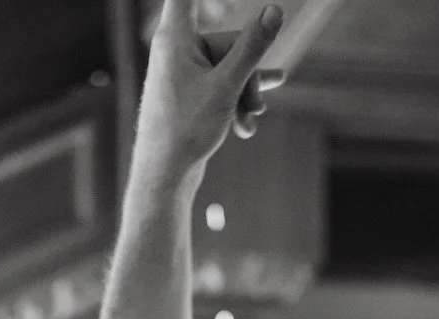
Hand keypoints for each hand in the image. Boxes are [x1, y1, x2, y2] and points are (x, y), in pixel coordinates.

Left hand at [147, 0, 286, 170]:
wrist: (163, 181)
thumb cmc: (186, 133)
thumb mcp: (228, 87)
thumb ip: (253, 47)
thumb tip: (276, 11)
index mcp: (175, 37)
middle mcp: (174, 49)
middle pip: (225, 43)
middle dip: (248, 75)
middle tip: (258, 107)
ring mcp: (180, 72)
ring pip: (226, 68)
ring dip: (245, 93)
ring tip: (252, 122)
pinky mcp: (187, 94)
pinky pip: (219, 84)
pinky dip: (236, 100)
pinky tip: (256, 113)